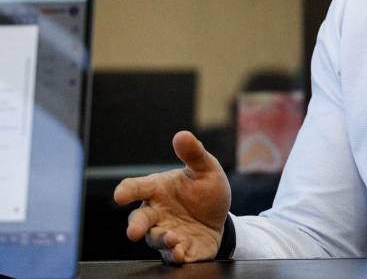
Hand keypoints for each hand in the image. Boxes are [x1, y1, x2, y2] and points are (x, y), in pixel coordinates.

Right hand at [113, 130, 231, 262]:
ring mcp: (167, 233)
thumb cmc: (205, 191)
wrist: (221, 218)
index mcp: (158, 190)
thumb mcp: (206, 169)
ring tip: (172, 237)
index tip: (120, 194)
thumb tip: (182, 135)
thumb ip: (194, 154)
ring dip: (161, 240)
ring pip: (155, 240)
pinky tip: (181, 252)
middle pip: (139, 220)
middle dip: (135, 226)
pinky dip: (176, 255)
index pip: (136, 188)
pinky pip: (174, 256)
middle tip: (134, 231)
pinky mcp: (181, 250)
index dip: (127, 191)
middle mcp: (157, 213)